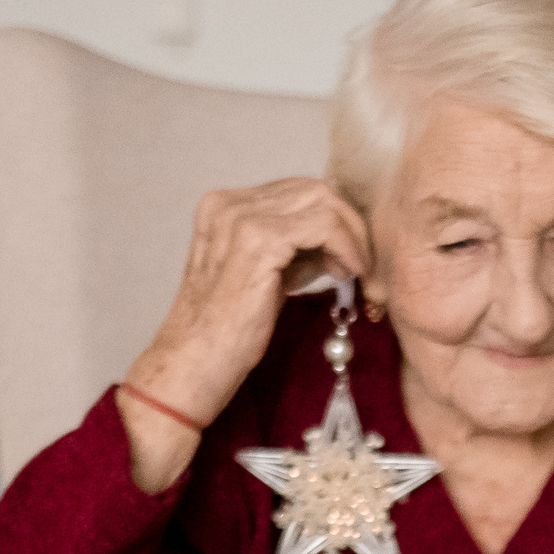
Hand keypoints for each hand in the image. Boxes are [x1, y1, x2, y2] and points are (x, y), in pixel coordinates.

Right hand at [124, 178, 371, 426]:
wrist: (193, 364)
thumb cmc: (227, 332)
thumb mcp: (266, 277)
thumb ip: (295, 251)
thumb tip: (338, 240)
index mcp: (225, 207)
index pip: (298, 192)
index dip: (334, 220)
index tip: (350, 257)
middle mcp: (228, 204)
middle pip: (314, 189)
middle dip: (348, 224)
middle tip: (359, 264)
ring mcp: (240, 218)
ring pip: (323, 201)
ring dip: (352, 236)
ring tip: (353, 273)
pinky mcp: (258, 240)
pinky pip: (324, 225)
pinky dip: (347, 247)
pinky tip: (348, 274)